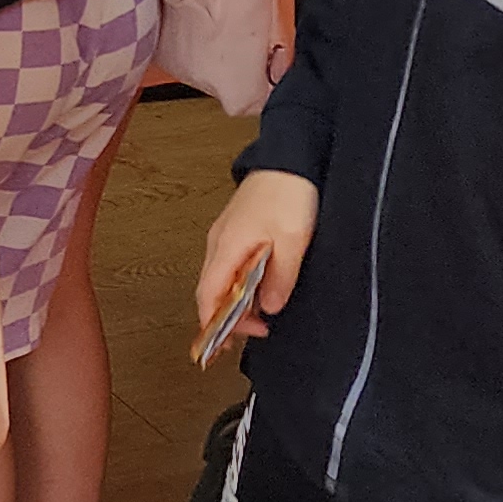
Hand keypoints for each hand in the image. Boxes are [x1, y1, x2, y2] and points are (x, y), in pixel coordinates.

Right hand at [195, 171, 319, 349]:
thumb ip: (280, 277)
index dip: (216, 323)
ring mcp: (225, 236)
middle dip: (226, 318)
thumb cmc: (289, 194)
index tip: (233, 342)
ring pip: (219, 280)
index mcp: (228, 247)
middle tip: (255, 335)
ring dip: (234, 303)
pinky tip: (257, 291)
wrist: (289, 159)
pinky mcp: (236, 231)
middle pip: (210, 291)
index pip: (209, 295)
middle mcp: (218, 243)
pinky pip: (229, 267)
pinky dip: (238, 286)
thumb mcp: (293, 240)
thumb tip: (270, 308)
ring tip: (258, 320)